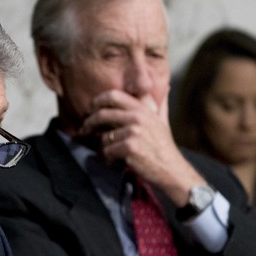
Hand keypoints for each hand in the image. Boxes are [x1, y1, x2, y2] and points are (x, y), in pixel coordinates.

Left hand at [80, 90, 203, 206]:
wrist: (171, 169)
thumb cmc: (163, 146)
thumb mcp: (162, 121)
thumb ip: (158, 104)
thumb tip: (165, 86)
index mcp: (142, 109)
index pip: (113, 95)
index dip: (97, 101)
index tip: (90, 110)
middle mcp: (137, 117)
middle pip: (102, 114)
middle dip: (89, 123)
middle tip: (84, 131)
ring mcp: (133, 131)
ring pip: (103, 137)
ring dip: (102, 148)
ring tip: (111, 154)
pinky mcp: (129, 147)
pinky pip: (106, 151)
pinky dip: (107, 159)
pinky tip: (115, 162)